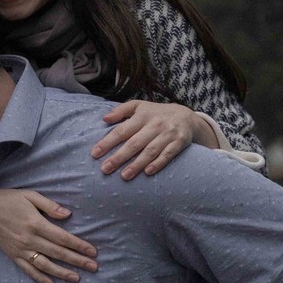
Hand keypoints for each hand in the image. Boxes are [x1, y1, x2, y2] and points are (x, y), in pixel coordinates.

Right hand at [0, 186, 98, 282]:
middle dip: (77, 261)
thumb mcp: (30, 195)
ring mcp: (20, 249)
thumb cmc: (8, 199)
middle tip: (94, 267)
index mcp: (36, 223)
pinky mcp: (13, 255)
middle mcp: (29, 239)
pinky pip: (28, 270)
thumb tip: (68, 215)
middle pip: (58, 253)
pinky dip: (40, 278)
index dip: (79, 246)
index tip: (93, 252)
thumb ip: (49, 206)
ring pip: (45, 265)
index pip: (63, 238)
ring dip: (62, 272)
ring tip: (77, 278)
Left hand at [92, 100, 217, 179]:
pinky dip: (158, 163)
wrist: (187, 117)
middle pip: (134, 142)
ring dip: (137, 164)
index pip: (122, 130)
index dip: (108, 142)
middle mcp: (155, 124)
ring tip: (124, 176)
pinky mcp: (180, 142)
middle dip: (119, 157)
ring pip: (150, 150)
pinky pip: (168, 154)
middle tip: (105, 169)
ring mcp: (168, 133)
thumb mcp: (139, 106)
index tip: (95, 154)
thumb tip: (104, 118)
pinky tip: (148, 172)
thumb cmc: (156, 114)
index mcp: (142, 115)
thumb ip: (121, 110)